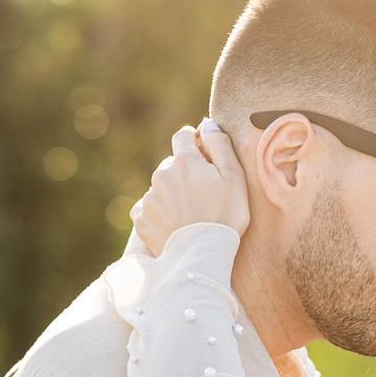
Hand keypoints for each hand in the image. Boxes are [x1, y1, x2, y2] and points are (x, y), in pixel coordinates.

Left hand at [132, 120, 250, 256]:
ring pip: (161, 186)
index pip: (183, 135)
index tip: (205, 156)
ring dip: (172, 193)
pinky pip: (148, 208)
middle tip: (203, 193)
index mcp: (184, 160)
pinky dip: (159, 212)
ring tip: (190, 213)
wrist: (202, 253)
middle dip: (184, 171)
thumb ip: (220, 143)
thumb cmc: (225, 214)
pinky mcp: (142, 219)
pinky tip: (174, 224)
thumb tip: (207, 123)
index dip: (195, 142)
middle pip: (172, 163)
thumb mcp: (234, 175)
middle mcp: (161, 174)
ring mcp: (149, 197)